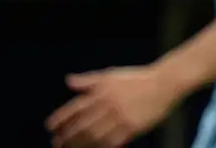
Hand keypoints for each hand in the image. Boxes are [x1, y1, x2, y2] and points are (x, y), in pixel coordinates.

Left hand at [47, 66, 181, 147]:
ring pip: (93, 136)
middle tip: (57, 144)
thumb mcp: (111, 74)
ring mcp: (120, 116)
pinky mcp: (132, 127)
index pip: (74, 108)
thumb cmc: (137, 78)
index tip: (50, 128)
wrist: (164, 83)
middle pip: (81, 125)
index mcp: (101, 90)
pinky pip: (112, 142)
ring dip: (79, 145)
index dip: (60, 119)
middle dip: (66, 137)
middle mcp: (107, 104)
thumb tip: (68, 80)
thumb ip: (89, 80)